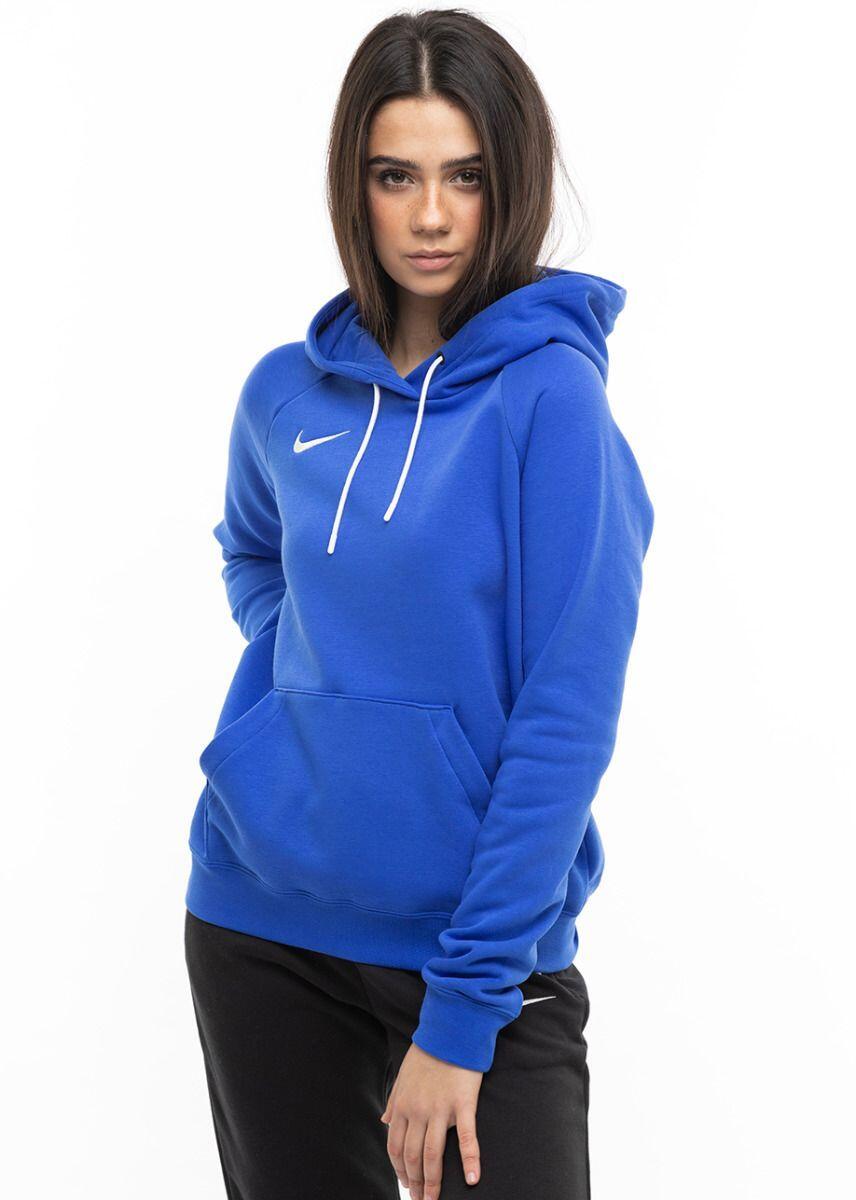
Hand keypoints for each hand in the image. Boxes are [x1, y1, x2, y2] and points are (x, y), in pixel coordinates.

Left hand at [380, 1042, 482, 1198]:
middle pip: (412, 1156)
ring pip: (432, 1154)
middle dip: (415, 1183)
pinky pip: (466, 1137)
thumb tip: (384, 1122)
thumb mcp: (403, 1075)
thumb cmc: (428, 1053)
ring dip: (432, 1182)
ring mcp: (440, 1108)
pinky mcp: (463, 1103)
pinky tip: (471, 1179)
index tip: (406, 1185)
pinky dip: (469, 1160)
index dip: (400, 1170)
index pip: (395, 1147)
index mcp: (403, 1105)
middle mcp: (417, 1110)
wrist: (451, 1029)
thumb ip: (393, 1101)